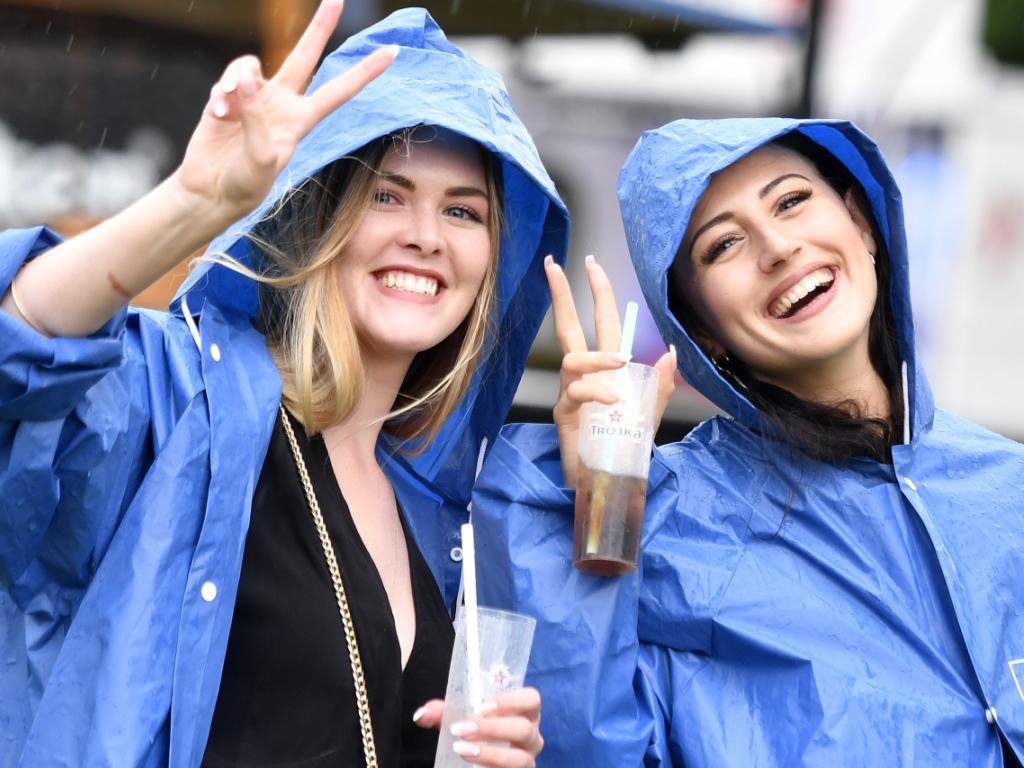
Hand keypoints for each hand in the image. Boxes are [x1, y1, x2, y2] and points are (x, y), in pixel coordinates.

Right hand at [173, 0, 395, 225]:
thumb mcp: (260, 157)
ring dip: (236, 80)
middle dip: (319, 26)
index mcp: (302, 121)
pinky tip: (218, 114)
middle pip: (305, 56)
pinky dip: (222, 91)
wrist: (210, 192)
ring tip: (227, 112)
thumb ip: (256, 116)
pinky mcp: (226, 96)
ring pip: (249, 66)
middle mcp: (282, 104)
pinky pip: (228, 78)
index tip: (393, 53)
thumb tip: (245, 78)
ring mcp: (255, 97)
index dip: (366, 72)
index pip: (340, 90)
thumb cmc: (244, 184)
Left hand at [414, 687, 543, 766]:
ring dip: (490, 754)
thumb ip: (442, 713)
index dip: (511, 701)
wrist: (480, 758)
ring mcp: (527, 759)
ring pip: (520, 758)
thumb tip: (421, 714)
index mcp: (524, 711)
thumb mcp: (461, 717)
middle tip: (461, 730)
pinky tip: (471, 765)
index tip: (481, 707)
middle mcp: (531, 735)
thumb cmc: (475, 730)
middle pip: (524, 728)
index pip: (531, 699)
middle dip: (492, 729)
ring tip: (462, 750)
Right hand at [545, 254, 676, 487]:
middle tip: (555, 267)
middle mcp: (585, 375)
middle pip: (567, 326)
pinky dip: (598, 392)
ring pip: (573, 359)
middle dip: (563, 295)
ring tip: (621, 363)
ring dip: (599, 357)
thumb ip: (660, 384)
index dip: (597, 292)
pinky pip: (578, 393)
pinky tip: (614, 401)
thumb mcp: (650, 412)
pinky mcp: (565, 414)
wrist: (610, 479)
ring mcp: (571, 393)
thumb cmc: (626, 446)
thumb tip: (669, 350)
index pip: (600, 321)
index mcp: (606, 368)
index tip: (590, 263)